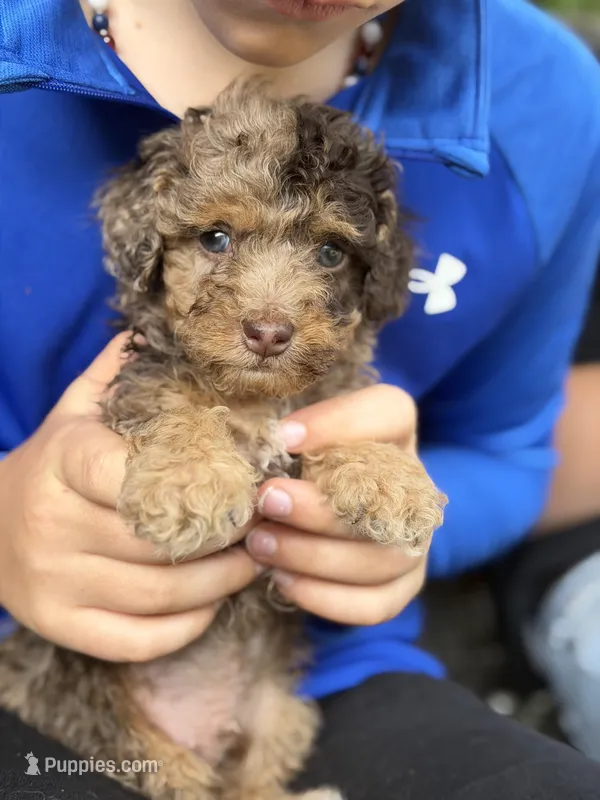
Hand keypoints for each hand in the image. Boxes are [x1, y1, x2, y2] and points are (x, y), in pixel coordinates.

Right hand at [0, 336, 257, 661]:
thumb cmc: (53, 464)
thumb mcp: (76, 411)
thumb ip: (119, 374)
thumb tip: (173, 331)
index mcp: (61, 462)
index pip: (131, 475)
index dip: (198, 481)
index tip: (243, 478)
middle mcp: (52, 525)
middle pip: (159, 541)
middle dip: (227, 535)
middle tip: (266, 521)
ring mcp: (53, 583)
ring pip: (159, 594)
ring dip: (222, 581)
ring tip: (255, 558)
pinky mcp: (61, 626)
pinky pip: (140, 639)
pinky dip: (188, 624)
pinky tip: (213, 600)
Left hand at [245, 385, 427, 624]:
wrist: (340, 510)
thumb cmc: (308, 461)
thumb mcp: (302, 435)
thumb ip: (290, 433)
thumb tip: (265, 442)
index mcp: (395, 431)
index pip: (389, 411)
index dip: (338, 423)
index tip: (283, 436)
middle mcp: (416, 484)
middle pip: (383, 500)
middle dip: (317, 507)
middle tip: (265, 501)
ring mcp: (416, 539)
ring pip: (380, 559)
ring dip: (313, 556)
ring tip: (261, 546)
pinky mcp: (405, 585)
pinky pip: (375, 604)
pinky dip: (325, 598)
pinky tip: (283, 582)